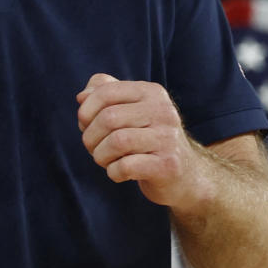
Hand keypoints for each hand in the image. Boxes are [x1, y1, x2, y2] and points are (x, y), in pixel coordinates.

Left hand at [76, 73, 204, 208]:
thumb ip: (104, 94)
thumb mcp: (129, 110)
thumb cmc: (147, 139)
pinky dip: (113, 172)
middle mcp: (163, 111)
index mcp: (151, 92)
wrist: (185, 176)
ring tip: (104, 160)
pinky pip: (126, 166)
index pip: (106, 91)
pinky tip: (118, 173)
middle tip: (92, 147)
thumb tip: (82, 96)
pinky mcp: (168, 165)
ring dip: (100, 155)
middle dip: (90, 136)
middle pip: (109, 118)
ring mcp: (168, 138)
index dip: (86, 110)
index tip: (85, 125)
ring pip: (116, 141)